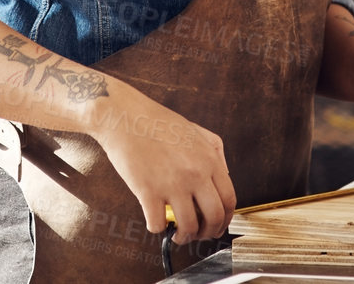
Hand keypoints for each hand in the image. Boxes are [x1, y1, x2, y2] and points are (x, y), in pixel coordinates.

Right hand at [91, 88, 236, 243]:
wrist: (124, 116)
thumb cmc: (157, 122)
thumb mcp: (196, 131)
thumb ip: (215, 152)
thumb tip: (223, 177)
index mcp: (209, 159)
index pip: (229, 200)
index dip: (225, 219)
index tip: (217, 225)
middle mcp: (195, 173)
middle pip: (214, 217)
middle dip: (208, 233)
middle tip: (200, 235)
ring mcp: (172, 184)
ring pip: (189, 227)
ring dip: (184, 237)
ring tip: (177, 234)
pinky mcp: (148, 192)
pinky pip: (158, 224)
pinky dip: (157, 229)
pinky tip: (155, 221)